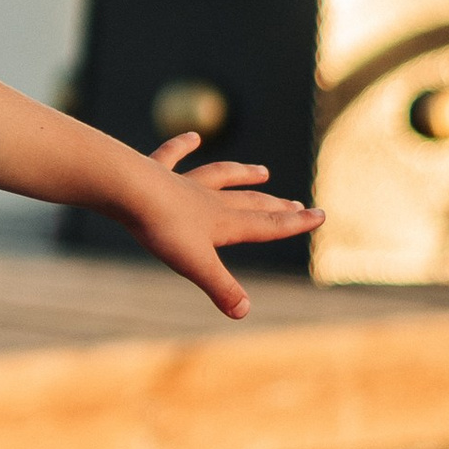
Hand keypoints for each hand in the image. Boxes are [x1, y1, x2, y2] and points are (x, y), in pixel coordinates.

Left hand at [113, 133, 320, 317]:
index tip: (320, 214)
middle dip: (276, 205)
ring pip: (219, 176)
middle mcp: (209, 200)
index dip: (295, 222)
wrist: (128, 190)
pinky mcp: (155, 171)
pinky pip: (172, 155)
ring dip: (241, 174)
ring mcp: (183, 183)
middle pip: (249, 202)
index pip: (267, 224)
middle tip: (297, 203)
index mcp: (223, 223)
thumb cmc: (162, 228)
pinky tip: (193, 136)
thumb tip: (245, 312)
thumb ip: (221, 288)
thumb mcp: (195, 264)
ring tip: (262, 171)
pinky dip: (182, 145)